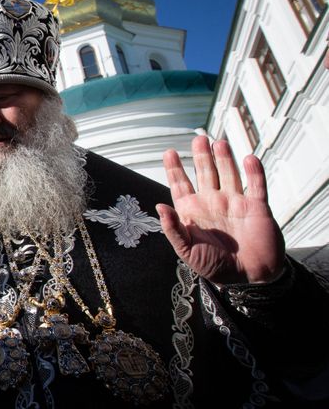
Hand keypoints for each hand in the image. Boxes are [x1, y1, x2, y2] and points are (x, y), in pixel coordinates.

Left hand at [156, 136, 284, 284]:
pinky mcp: (256, 206)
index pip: (181, 184)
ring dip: (224, 158)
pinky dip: (254, 172)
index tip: (169, 152)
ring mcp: (235, 202)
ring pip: (229, 173)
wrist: (249, 278)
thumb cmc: (215, 266)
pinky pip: (256, 185)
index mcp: (193, 211)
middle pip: (205, 172)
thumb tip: (160, 207)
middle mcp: (213, 202)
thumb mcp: (187, 250)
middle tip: (198, 139)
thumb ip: (173, 229)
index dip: (175, 168)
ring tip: (218, 143)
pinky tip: (248, 158)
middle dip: (201, 156)